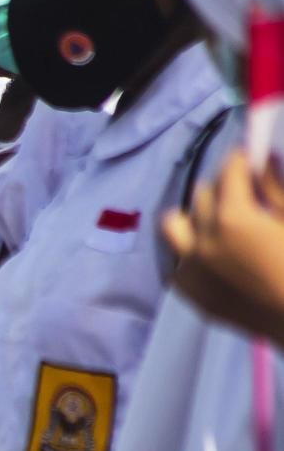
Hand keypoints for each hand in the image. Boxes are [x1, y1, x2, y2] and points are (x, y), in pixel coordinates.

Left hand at [165, 151, 283, 345]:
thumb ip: (276, 189)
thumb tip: (264, 158)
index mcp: (233, 219)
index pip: (228, 172)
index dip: (241, 160)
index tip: (249, 157)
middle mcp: (202, 241)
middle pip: (203, 196)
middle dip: (223, 189)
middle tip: (244, 194)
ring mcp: (191, 270)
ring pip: (176, 225)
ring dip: (196, 217)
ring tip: (219, 223)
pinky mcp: (190, 293)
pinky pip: (178, 260)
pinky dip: (192, 251)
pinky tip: (215, 256)